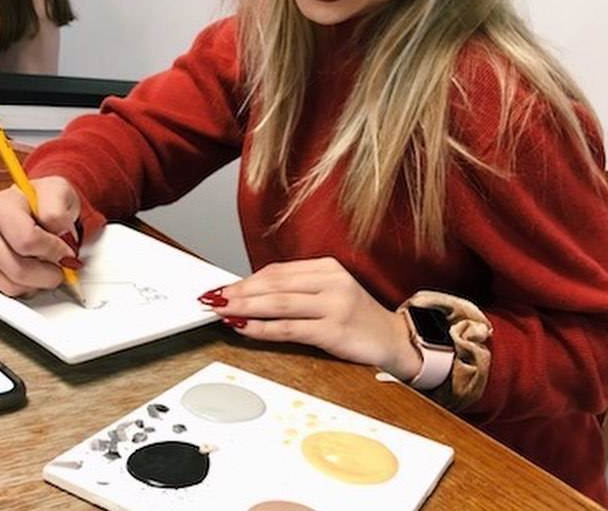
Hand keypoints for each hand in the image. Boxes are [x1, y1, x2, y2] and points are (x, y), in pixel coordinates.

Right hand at [0, 176, 81, 296]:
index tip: (68, 249)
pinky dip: (29, 287)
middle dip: (49, 272)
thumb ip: (59, 213)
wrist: (35, 207)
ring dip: (40, 282)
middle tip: (64, 264)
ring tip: (50, 265)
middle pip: (18, 268)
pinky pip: (8, 291)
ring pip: (12, 285)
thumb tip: (61, 237)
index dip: (54, 250)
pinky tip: (36, 269)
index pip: (26, 240)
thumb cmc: (45, 200)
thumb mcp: (60, 193)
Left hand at [208, 257, 421, 379]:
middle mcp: (331, 281)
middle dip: (239, 292)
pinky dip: (262, 327)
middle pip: (274, 283)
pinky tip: (244, 328)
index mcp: (328, 267)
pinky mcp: (334, 329)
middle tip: (213, 299)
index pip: (277, 271)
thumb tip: (250, 296)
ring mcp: (334, 304)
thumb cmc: (356, 319)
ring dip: (245, 307)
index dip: (246, 280)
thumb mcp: (329, 295)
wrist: (394, 340)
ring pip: (279, 303)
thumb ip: (296, 291)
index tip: (223, 288)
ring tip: (222, 311)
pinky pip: (289, 328)